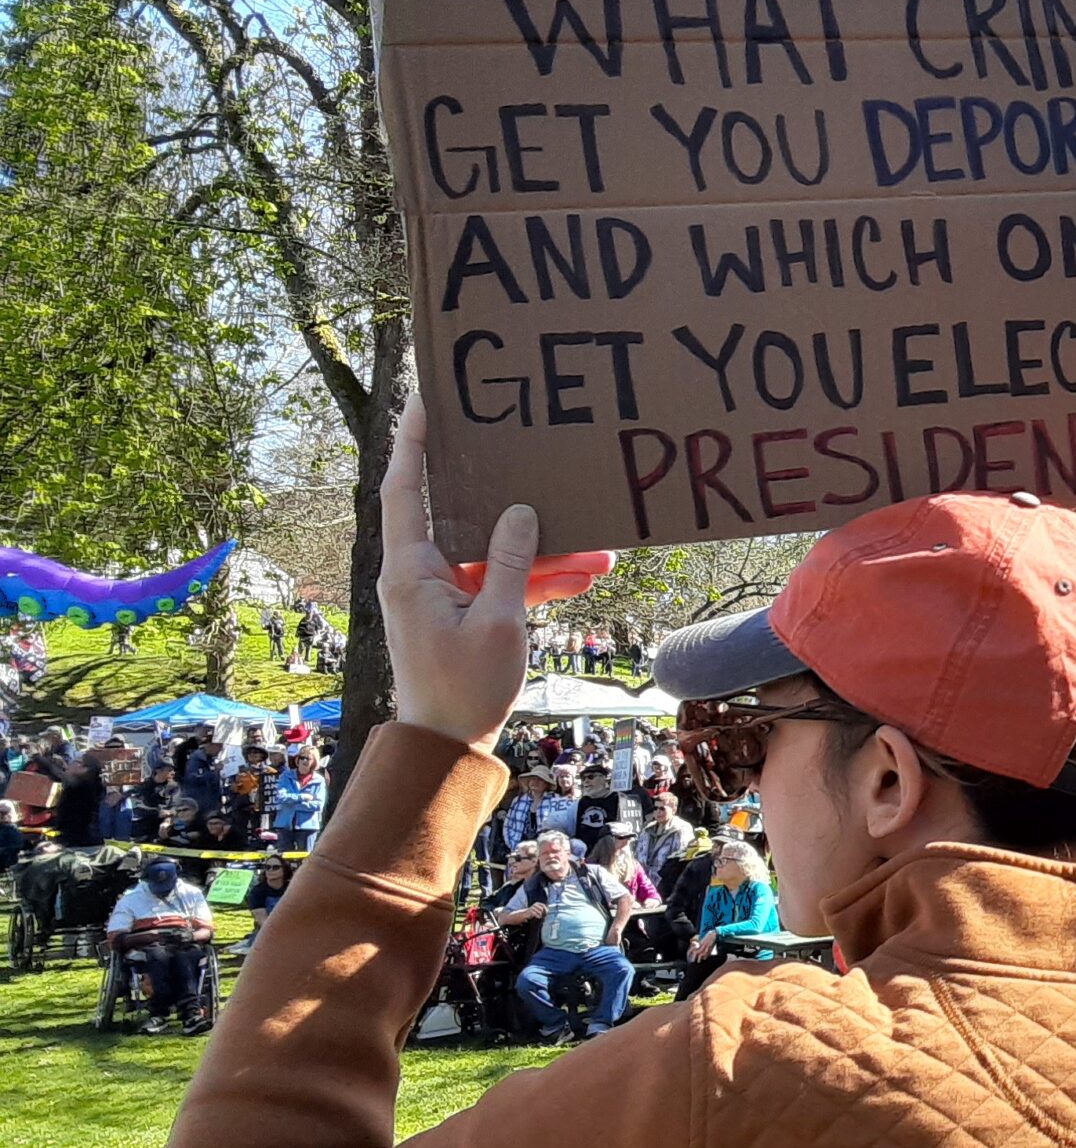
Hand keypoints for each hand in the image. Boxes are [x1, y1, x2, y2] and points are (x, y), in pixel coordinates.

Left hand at [379, 399, 611, 751]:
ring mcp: (442, 593)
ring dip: (542, 551)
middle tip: (530, 453)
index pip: (405, 488)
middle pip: (463, 516)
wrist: (447, 747)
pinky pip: (501, 583)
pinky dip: (536, 580)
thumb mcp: (497, 620)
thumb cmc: (462, 688)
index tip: (425, 400)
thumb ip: (510, 560)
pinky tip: (584, 576)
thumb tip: (518, 510)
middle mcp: (420, 573)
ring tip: (598, 547)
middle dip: (510, 498)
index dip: (412, 442)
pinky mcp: (462, 613)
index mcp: (411, 568)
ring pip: (494, 554)